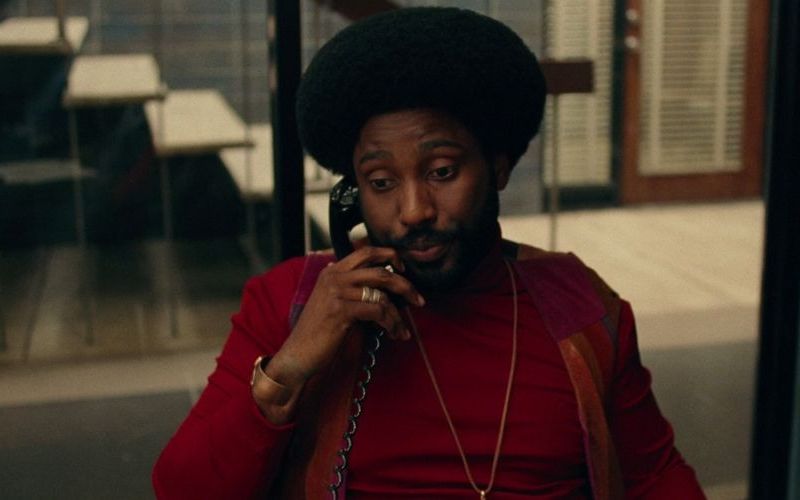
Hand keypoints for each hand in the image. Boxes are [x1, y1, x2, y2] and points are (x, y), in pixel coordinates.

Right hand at [255, 246, 423, 422]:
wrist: (297, 355)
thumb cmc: (319, 333)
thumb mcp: (335, 304)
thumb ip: (354, 291)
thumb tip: (387, 291)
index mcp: (332, 271)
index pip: (366, 252)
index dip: (389, 255)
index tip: (404, 268)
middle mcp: (333, 277)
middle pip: (380, 271)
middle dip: (405, 285)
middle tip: (419, 300)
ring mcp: (336, 292)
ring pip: (382, 294)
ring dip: (399, 314)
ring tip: (403, 330)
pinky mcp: (341, 310)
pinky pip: (378, 311)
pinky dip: (392, 324)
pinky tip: (395, 334)